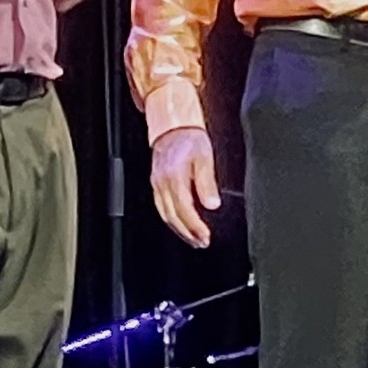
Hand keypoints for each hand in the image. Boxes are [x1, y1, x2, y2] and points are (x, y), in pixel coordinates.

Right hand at [151, 125, 220, 249]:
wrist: (172, 124)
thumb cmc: (189, 137)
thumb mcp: (204, 157)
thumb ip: (207, 183)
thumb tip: (212, 204)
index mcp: (174, 177)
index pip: (184, 209)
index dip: (195, 226)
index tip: (205, 236)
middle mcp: (162, 182)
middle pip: (172, 216)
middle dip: (187, 233)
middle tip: (200, 243)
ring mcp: (156, 183)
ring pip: (165, 214)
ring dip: (178, 229)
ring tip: (192, 238)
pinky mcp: (155, 182)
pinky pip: (161, 206)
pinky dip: (171, 218)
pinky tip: (180, 222)